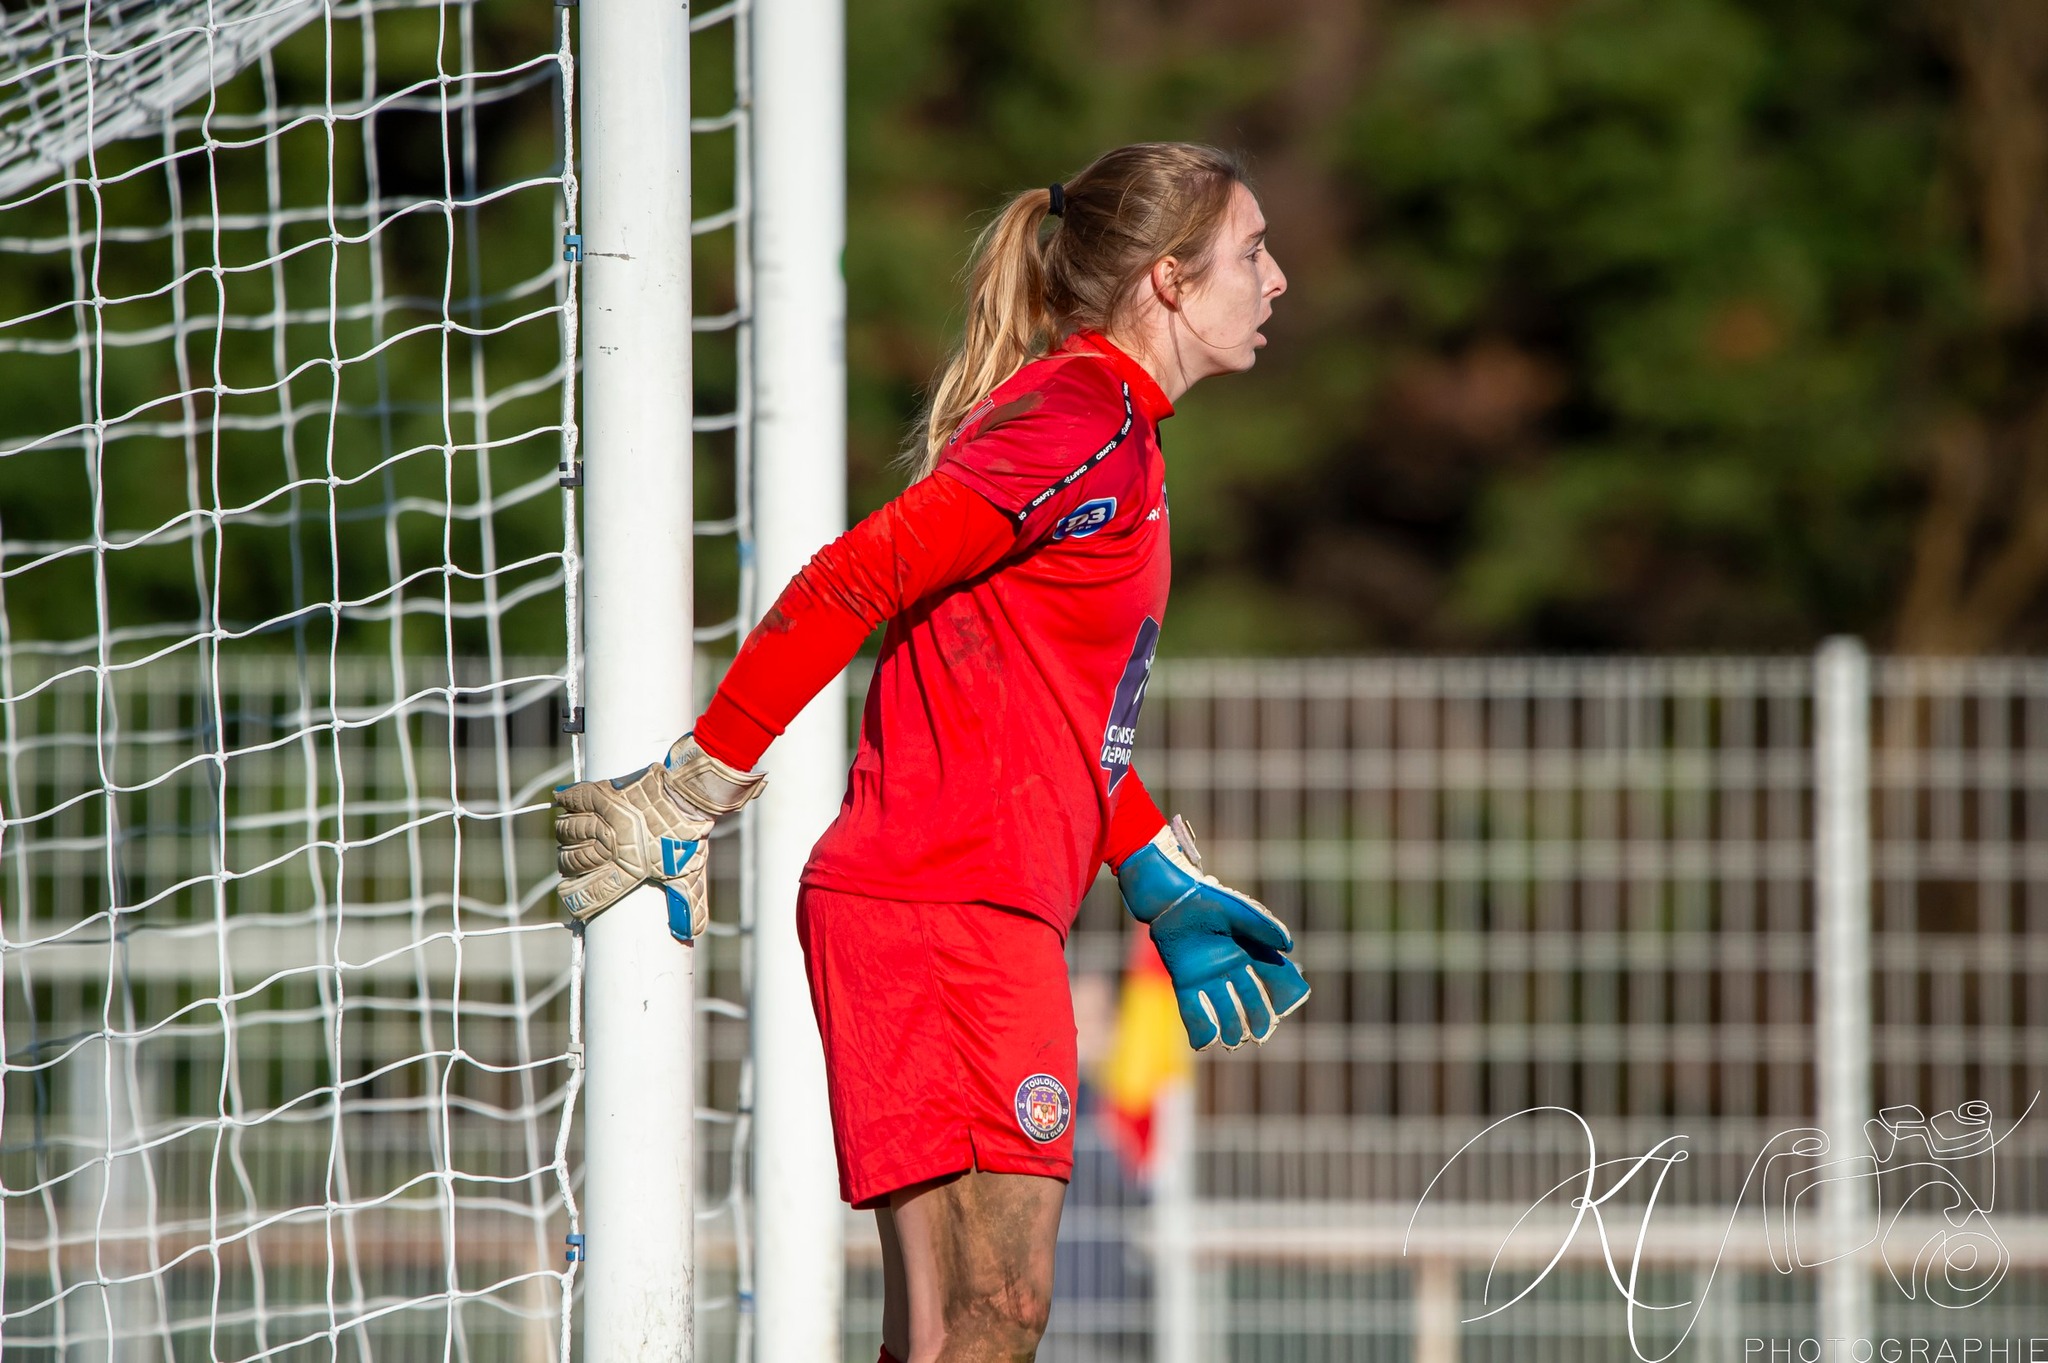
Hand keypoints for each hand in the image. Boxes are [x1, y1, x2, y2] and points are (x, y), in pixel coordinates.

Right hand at [552, 734, 765, 939]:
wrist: (688, 800)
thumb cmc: (688, 840)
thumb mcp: (689, 876)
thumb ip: (688, 906)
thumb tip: (691, 934)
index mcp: (628, 870)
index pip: (587, 893)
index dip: (574, 898)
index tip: (569, 896)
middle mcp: (610, 847)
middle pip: (569, 861)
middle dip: (570, 863)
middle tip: (581, 857)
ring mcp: (604, 819)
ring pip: (566, 830)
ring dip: (569, 833)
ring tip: (579, 833)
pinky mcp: (602, 794)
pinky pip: (572, 798)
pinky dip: (567, 800)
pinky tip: (566, 802)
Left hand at [1116, 816, 1310, 1049]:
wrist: (1171, 899)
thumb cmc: (1208, 900)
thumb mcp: (1238, 911)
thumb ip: (1261, 926)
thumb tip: (1288, 948)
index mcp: (1252, 952)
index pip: (1275, 979)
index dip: (1283, 995)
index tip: (1286, 1007)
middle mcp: (1233, 968)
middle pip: (1251, 1000)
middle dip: (1258, 1018)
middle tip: (1260, 1034)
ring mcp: (1209, 977)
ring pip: (1225, 1009)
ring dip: (1231, 1027)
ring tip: (1234, 1041)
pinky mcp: (1186, 981)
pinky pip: (1193, 1009)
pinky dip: (1199, 1027)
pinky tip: (1204, 1042)